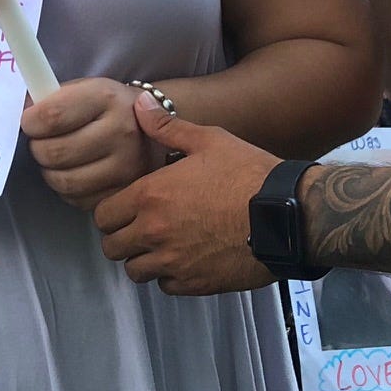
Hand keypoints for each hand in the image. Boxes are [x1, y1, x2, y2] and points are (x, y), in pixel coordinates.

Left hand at [23, 78, 159, 210]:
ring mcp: (126, 166)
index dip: (30, 122)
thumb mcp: (84, 89)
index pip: (51, 116)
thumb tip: (19, 111)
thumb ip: (50, 98)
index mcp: (106, 98)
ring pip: (63, 181)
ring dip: (50, 171)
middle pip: (53, 152)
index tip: (30, 122)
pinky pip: (78, 200)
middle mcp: (121, 132)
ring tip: (57, 158)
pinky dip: (68, 190)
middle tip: (42, 142)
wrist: (154, 128)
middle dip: (38, 148)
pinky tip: (75, 173)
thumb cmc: (108, 107)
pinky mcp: (125, 192)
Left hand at [93, 92, 277, 294]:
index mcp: (150, 196)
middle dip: (122, 238)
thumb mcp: (208, 140)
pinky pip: (165, 286)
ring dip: (143, 259)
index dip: (112, 211)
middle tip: (140, 228)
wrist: (287, 215)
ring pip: (135, 271)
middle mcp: (154, 232)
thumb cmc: (248, 174)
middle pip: (112, 247)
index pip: (103, 215)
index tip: (126, 208)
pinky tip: (185, 259)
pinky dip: (169, 276)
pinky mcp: (195, 284)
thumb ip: (167, 127)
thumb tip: (140, 104)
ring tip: (162, 245)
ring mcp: (173, 261)